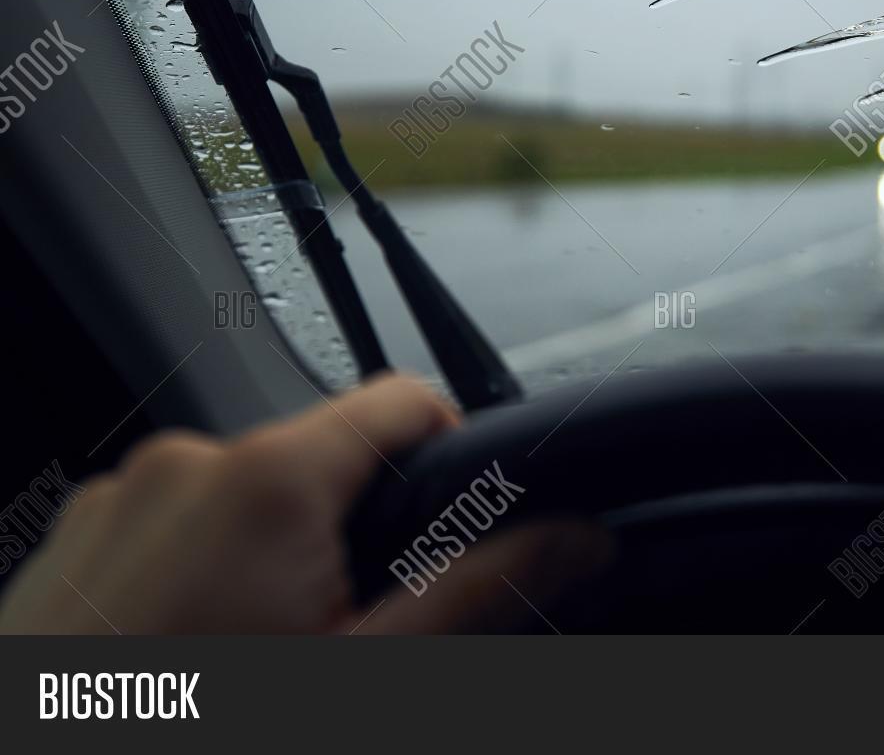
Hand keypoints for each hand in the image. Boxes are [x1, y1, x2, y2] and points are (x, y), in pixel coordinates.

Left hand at [0, 373, 611, 633]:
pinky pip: (173, 523)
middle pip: (324, 456)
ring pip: (246, 496)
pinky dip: (202, 572)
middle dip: (353, 531)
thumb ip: (481, 589)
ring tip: (255, 652)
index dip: (453, 452)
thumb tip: (578, 537)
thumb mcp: (366, 675)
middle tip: (342, 633)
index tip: (451, 524)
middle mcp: (182, 466)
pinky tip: (194, 653)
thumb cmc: (195, 731)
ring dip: (273, 555)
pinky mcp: (69, 541)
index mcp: (266, 481)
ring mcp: (114, 502)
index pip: (406, 399)